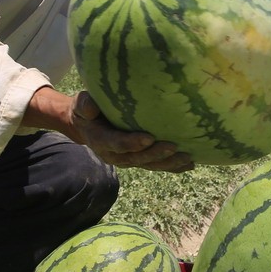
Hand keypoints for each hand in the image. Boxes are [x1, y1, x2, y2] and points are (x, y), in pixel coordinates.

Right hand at [72, 92, 193, 172]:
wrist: (88, 125)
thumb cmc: (87, 110)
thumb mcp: (80, 104)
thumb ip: (84, 105)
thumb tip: (91, 108)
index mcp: (101, 141)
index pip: (116, 144)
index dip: (131, 143)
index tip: (148, 138)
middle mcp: (115, 155)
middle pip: (137, 158)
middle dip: (156, 154)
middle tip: (173, 147)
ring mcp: (128, 159)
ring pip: (149, 164)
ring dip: (168, 163)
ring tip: (187, 158)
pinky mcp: (139, 159)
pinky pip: (156, 165)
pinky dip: (172, 167)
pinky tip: (189, 165)